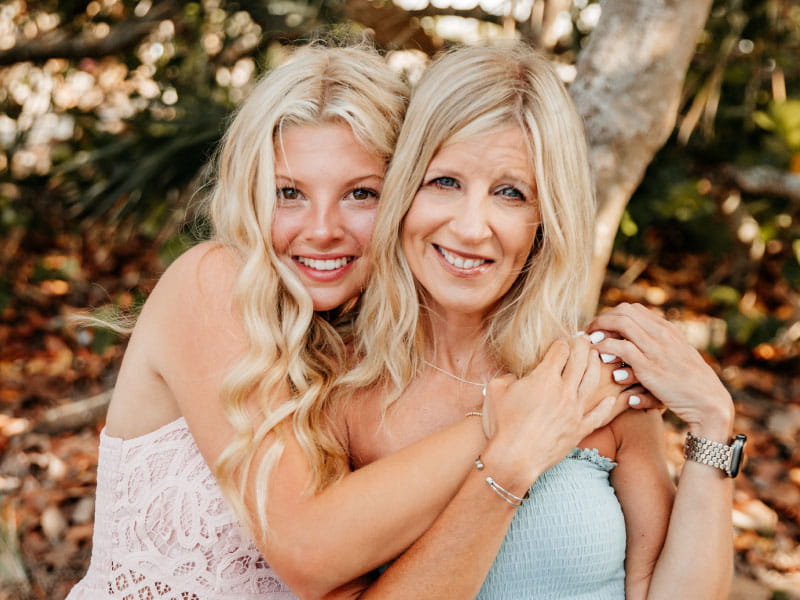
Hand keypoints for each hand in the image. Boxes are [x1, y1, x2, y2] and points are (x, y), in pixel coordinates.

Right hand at [479, 337, 617, 489]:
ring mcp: (575, 410)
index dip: (561, 342)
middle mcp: (564, 390)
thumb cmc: (501, 424)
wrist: (514, 458)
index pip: (560, 350)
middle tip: (584, 339)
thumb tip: (515, 377)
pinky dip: (606, 405)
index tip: (562, 340)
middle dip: (582, 346)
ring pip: (592, 381)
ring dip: (595, 365)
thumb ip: (507, 376)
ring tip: (595, 358)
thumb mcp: (495, 390)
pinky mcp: (579, 429)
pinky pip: (598, 414)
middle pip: (580, 360)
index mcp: (544, 377)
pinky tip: (610, 398)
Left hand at [588, 303, 733, 440]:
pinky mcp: (650, 367)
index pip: (633, 309)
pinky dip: (605, 348)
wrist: (709, 402)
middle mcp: (662, 334)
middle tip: (589, 333)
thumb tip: (635, 343)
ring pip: (621, 324)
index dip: (611, 315)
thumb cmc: (691, 384)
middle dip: (601, 320)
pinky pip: (621, 348)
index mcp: (668, 329)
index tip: (600, 327)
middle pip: (623, 312)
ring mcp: (656, 349)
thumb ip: (659, 346)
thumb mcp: (677, 357)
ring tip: (590, 341)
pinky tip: (599, 355)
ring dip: (600, 330)